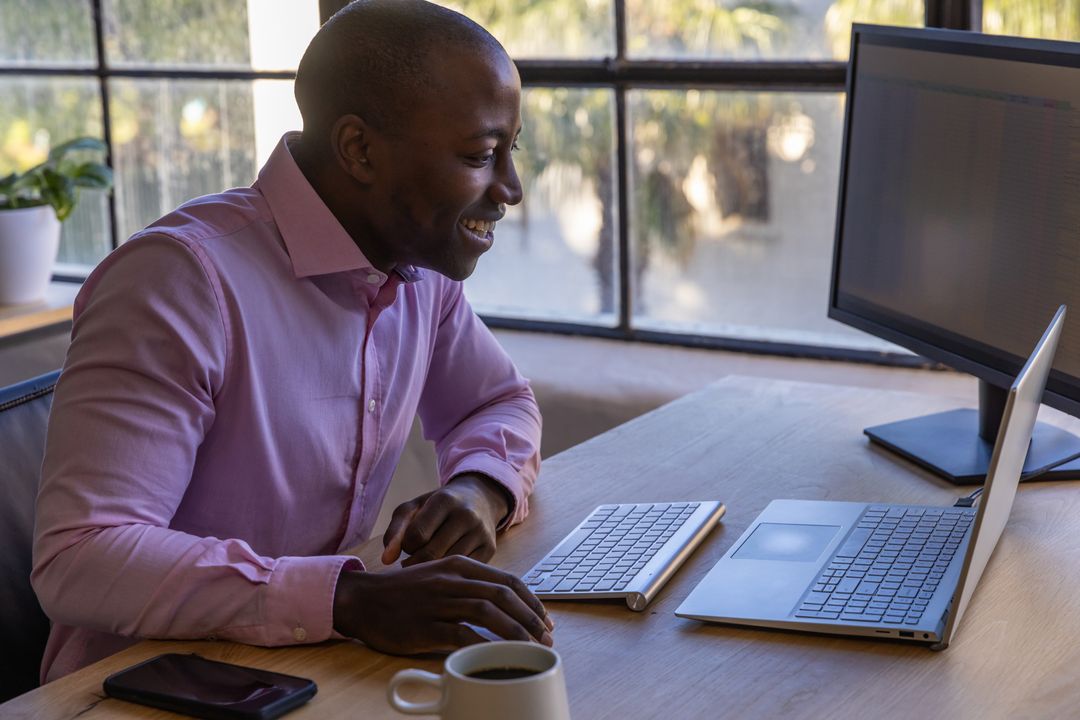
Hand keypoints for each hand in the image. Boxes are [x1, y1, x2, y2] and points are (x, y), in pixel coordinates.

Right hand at [333, 556, 553, 653]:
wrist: (363, 599)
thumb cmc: (405, 592)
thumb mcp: (440, 576)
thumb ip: (468, 585)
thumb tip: (505, 606)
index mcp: (460, 566)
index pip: (507, 580)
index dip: (531, 600)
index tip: (545, 617)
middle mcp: (452, 580)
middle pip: (503, 595)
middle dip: (530, 617)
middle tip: (546, 636)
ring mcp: (438, 602)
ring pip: (487, 612)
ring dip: (515, 630)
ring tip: (530, 647)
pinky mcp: (424, 625)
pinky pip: (461, 633)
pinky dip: (483, 644)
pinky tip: (496, 654)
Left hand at [381, 474, 509, 566]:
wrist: (480, 498)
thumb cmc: (438, 506)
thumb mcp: (414, 508)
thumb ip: (396, 530)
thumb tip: (386, 560)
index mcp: (445, 500)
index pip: (416, 536)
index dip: (406, 545)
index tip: (409, 545)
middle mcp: (466, 515)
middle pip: (431, 554)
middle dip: (417, 561)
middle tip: (414, 560)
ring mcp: (481, 532)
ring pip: (448, 565)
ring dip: (433, 569)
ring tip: (428, 563)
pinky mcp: (490, 548)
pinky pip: (464, 571)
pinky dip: (451, 574)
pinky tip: (445, 568)